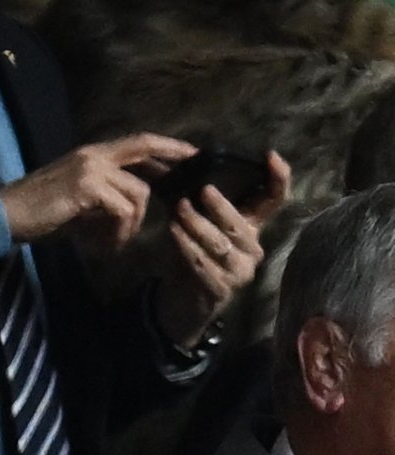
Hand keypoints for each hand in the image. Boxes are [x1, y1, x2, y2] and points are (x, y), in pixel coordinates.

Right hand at [0, 134, 196, 249]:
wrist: (5, 216)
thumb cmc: (37, 214)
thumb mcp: (77, 202)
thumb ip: (104, 198)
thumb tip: (130, 208)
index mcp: (91, 155)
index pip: (137, 142)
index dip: (165, 146)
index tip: (190, 154)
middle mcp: (93, 155)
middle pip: (144, 148)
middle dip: (173, 157)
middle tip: (193, 172)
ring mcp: (90, 168)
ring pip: (137, 191)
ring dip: (133, 223)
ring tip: (116, 242)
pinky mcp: (86, 186)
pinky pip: (122, 209)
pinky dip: (120, 232)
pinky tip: (106, 245)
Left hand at [154, 151, 291, 347]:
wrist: (181, 298)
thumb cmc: (192, 252)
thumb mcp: (198, 222)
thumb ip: (198, 200)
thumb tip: (183, 166)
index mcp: (251, 226)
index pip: (274, 200)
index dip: (278, 178)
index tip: (270, 156)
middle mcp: (251, 249)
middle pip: (241, 225)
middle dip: (221, 207)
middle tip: (202, 190)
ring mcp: (240, 272)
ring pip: (221, 246)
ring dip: (198, 227)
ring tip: (179, 212)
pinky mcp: (222, 290)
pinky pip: (205, 267)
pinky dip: (188, 249)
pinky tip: (174, 235)